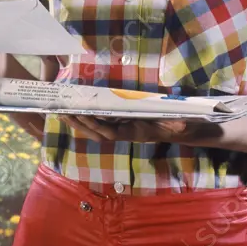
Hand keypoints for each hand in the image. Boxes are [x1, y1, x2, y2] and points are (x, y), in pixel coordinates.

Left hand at [56, 114, 213, 145]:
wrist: (184, 129)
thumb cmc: (181, 124)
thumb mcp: (180, 122)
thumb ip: (179, 123)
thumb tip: (181, 123)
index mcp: (137, 133)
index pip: (111, 132)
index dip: (95, 125)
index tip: (81, 115)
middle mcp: (127, 134)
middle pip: (98, 133)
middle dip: (80, 125)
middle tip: (62, 113)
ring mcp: (125, 130)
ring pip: (98, 130)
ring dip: (81, 123)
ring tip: (64, 112)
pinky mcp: (125, 124)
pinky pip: (104, 123)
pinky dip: (91, 119)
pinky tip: (81, 111)